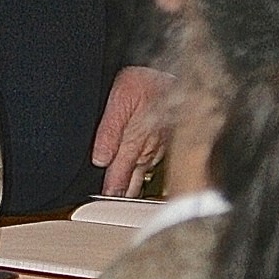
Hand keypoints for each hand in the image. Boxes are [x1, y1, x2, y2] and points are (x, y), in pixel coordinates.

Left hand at [91, 65, 172, 196]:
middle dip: (123, 193)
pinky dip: (147, 167)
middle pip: (132, 178)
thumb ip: (110, 129)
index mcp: (134, 141)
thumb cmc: (148, 79)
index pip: (118, 174)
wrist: (178, 71)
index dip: (110, 190)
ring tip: (125, 196)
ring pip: (144, 170)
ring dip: (135, 183)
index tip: (103, 203)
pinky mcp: (168, 137)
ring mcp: (160, 144)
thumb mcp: (121, 98)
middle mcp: (148, 147)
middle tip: (112, 206)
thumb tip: (100, 159)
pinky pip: (156, 158)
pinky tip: (143, 169)